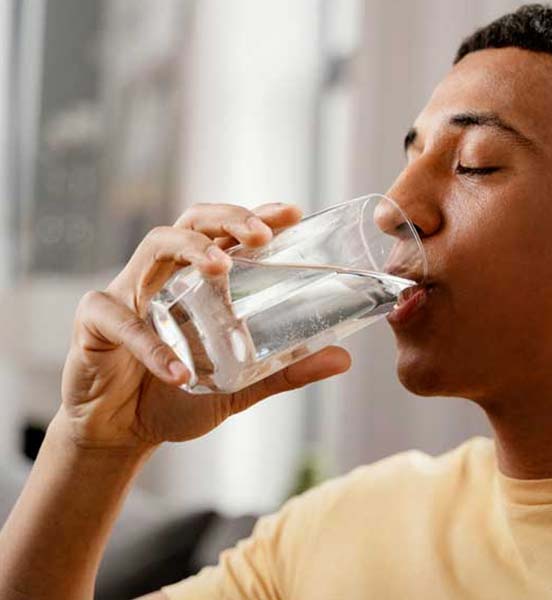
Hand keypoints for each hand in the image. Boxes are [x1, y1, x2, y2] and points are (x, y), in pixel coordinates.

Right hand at [59, 202, 351, 450]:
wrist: (122, 433)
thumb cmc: (178, 396)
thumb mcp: (240, 383)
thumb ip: (285, 369)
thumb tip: (342, 359)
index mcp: (197, 280)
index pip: (227, 234)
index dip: (256, 216)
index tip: (292, 213)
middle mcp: (165, 274)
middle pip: (193, 222)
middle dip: (228, 219)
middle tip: (260, 235)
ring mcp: (128, 291)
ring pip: (155, 245)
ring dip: (190, 250)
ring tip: (221, 269)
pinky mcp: (95, 322)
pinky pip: (120, 321)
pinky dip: (151, 345)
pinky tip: (179, 370)